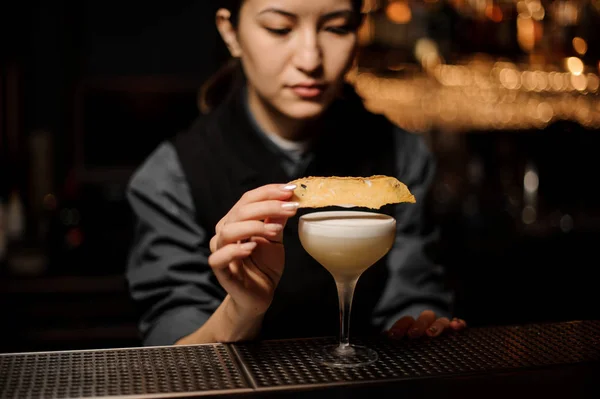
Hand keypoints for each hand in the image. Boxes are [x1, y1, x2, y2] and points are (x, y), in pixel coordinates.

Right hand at [208, 184, 298, 317]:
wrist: (259, 296)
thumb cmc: (264, 266)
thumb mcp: (275, 239)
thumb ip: (277, 220)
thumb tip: (288, 199)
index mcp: (236, 221)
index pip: (248, 199)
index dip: (268, 192)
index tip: (290, 190)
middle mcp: (225, 232)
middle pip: (240, 211)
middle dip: (267, 206)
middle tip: (290, 208)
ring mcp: (220, 250)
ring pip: (229, 230)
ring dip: (254, 226)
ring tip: (276, 231)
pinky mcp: (220, 270)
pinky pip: (220, 257)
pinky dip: (235, 250)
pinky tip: (251, 247)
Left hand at [386, 310, 466, 338]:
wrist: (430, 332)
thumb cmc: (415, 339)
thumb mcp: (404, 338)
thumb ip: (397, 335)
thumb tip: (383, 335)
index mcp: (413, 323)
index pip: (406, 320)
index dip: (399, 327)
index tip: (392, 335)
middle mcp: (428, 322)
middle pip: (424, 318)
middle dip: (418, 325)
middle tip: (413, 334)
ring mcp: (441, 324)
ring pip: (441, 321)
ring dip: (436, 326)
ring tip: (432, 334)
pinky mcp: (454, 328)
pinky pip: (458, 323)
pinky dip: (458, 323)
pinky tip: (457, 326)